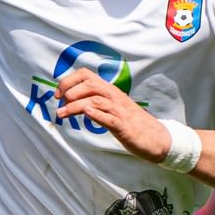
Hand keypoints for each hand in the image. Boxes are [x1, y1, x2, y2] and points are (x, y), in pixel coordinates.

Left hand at [51, 68, 171, 163]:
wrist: (157, 138)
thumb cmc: (132, 124)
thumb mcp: (113, 109)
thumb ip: (97, 102)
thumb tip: (75, 102)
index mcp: (110, 91)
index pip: (87, 75)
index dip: (69, 81)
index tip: (58, 94)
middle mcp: (114, 97)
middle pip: (90, 84)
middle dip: (70, 91)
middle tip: (59, 104)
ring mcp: (120, 111)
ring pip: (95, 101)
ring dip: (75, 105)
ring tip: (61, 113)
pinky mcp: (124, 126)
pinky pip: (109, 118)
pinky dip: (97, 115)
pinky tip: (85, 114)